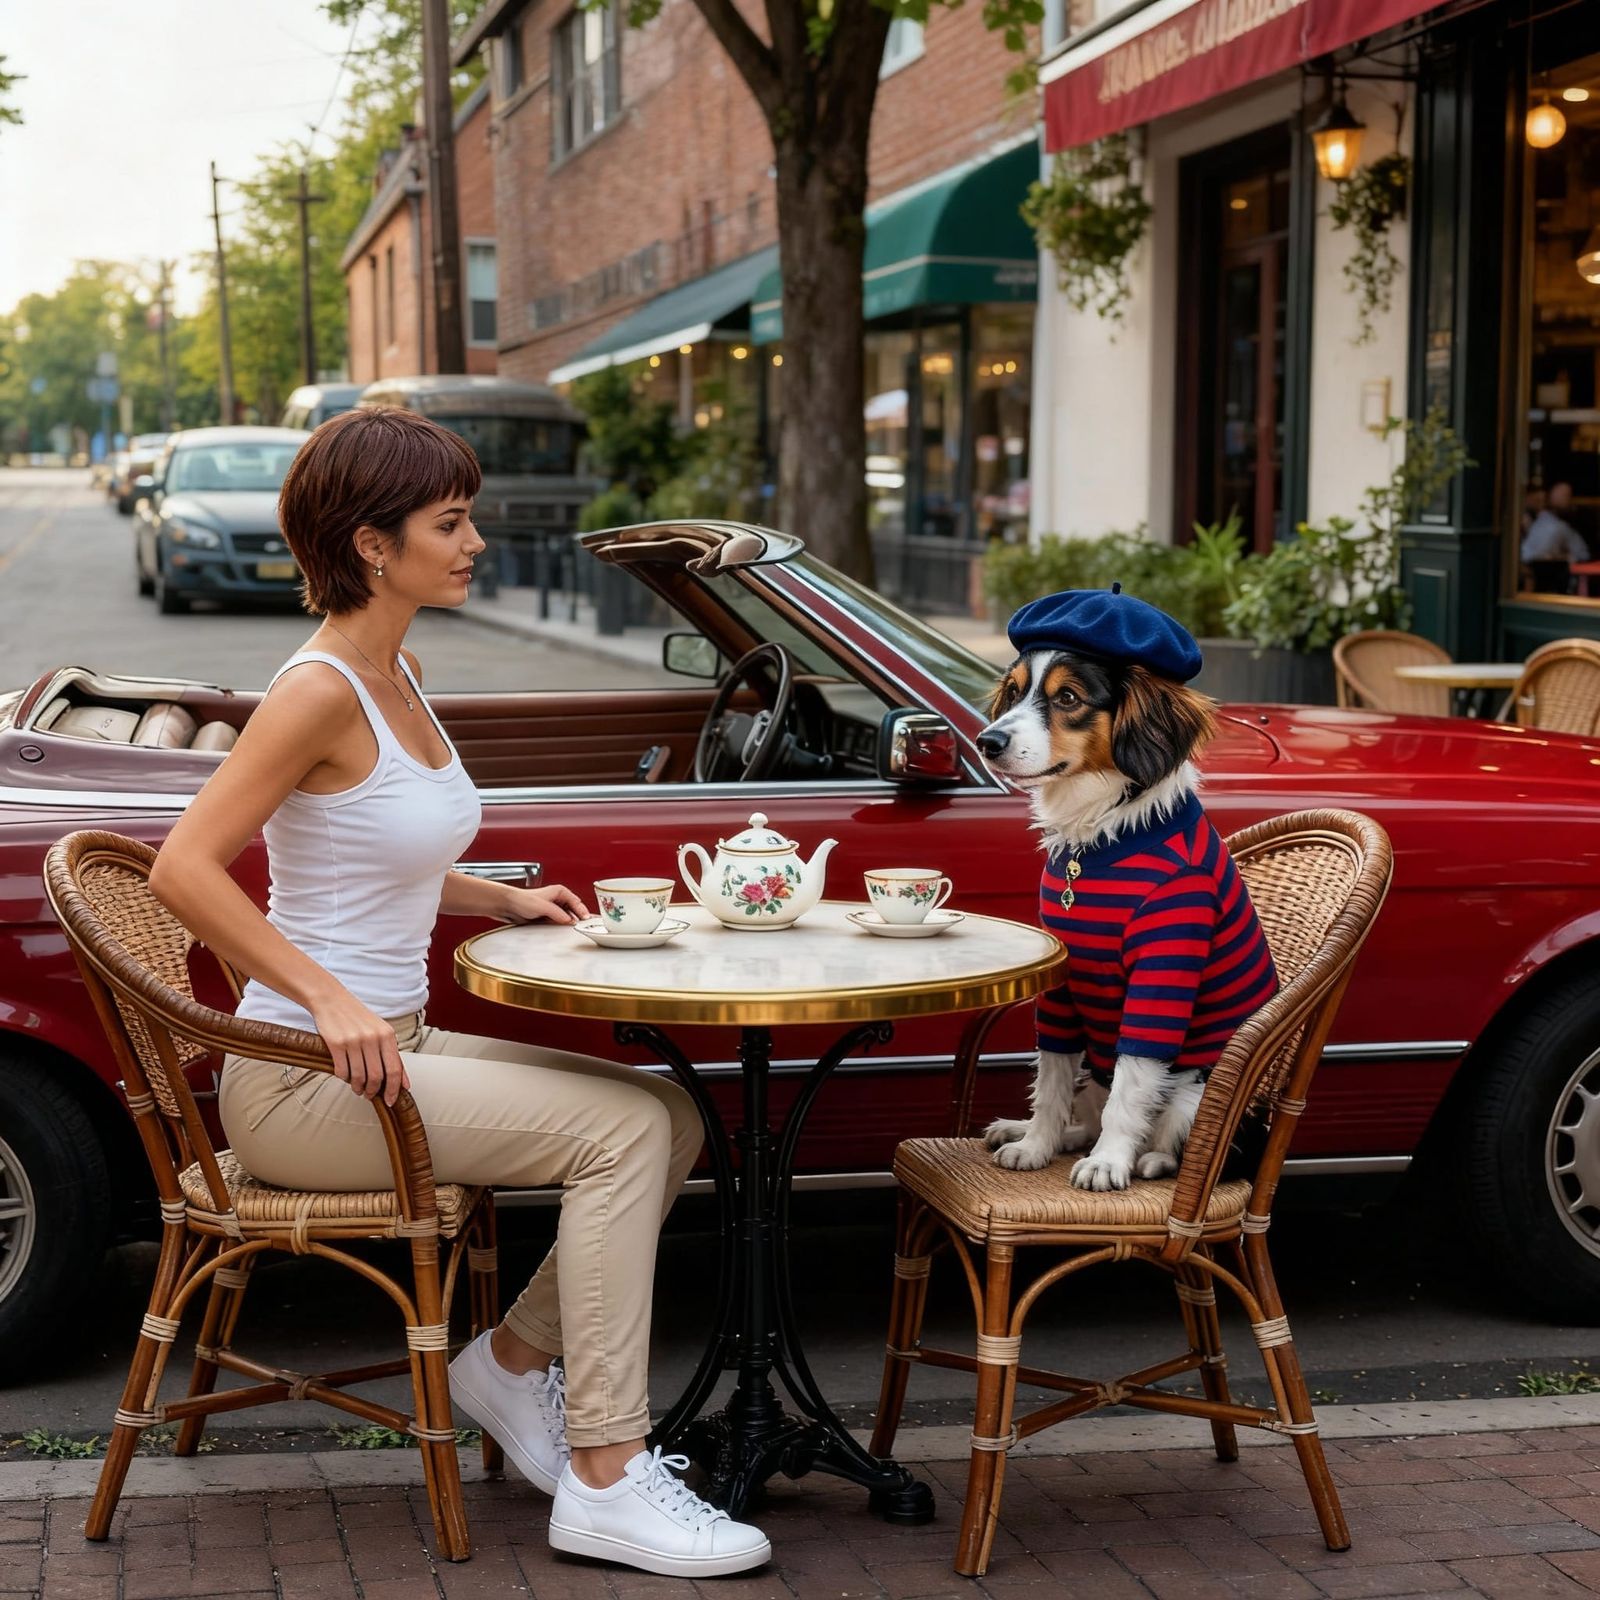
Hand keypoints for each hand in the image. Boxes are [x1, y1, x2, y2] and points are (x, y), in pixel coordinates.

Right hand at [309, 990, 410, 1105]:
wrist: (332, 1000)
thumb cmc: (358, 1018)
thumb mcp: (381, 1031)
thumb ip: (393, 1056)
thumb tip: (404, 1083)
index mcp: (387, 1035)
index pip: (394, 1069)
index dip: (394, 1089)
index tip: (391, 1101)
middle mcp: (372, 1038)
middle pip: (377, 1076)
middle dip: (374, 1091)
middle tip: (370, 1095)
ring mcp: (354, 1041)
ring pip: (358, 1076)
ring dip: (358, 1087)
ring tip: (357, 1088)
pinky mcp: (336, 1044)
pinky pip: (342, 1071)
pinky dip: (344, 1078)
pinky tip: (345, 1075)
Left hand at [502, 883, 590, 924]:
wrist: (508, 905)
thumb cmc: (522, 900)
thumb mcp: (544, 907)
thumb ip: (559, 914)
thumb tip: (570, 921)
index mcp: (560, 891)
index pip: (577, 902)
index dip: (583, 911)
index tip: (587, 920)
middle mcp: (557, 899)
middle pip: (574, 909)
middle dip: (579, 917)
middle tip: (585, 926)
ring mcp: (552, 908)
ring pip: (567, 916)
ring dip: (570, 922)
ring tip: (576, 929)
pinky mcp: (547, 916)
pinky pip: (559, 921)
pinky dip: (562, 925)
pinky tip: (564, 930)